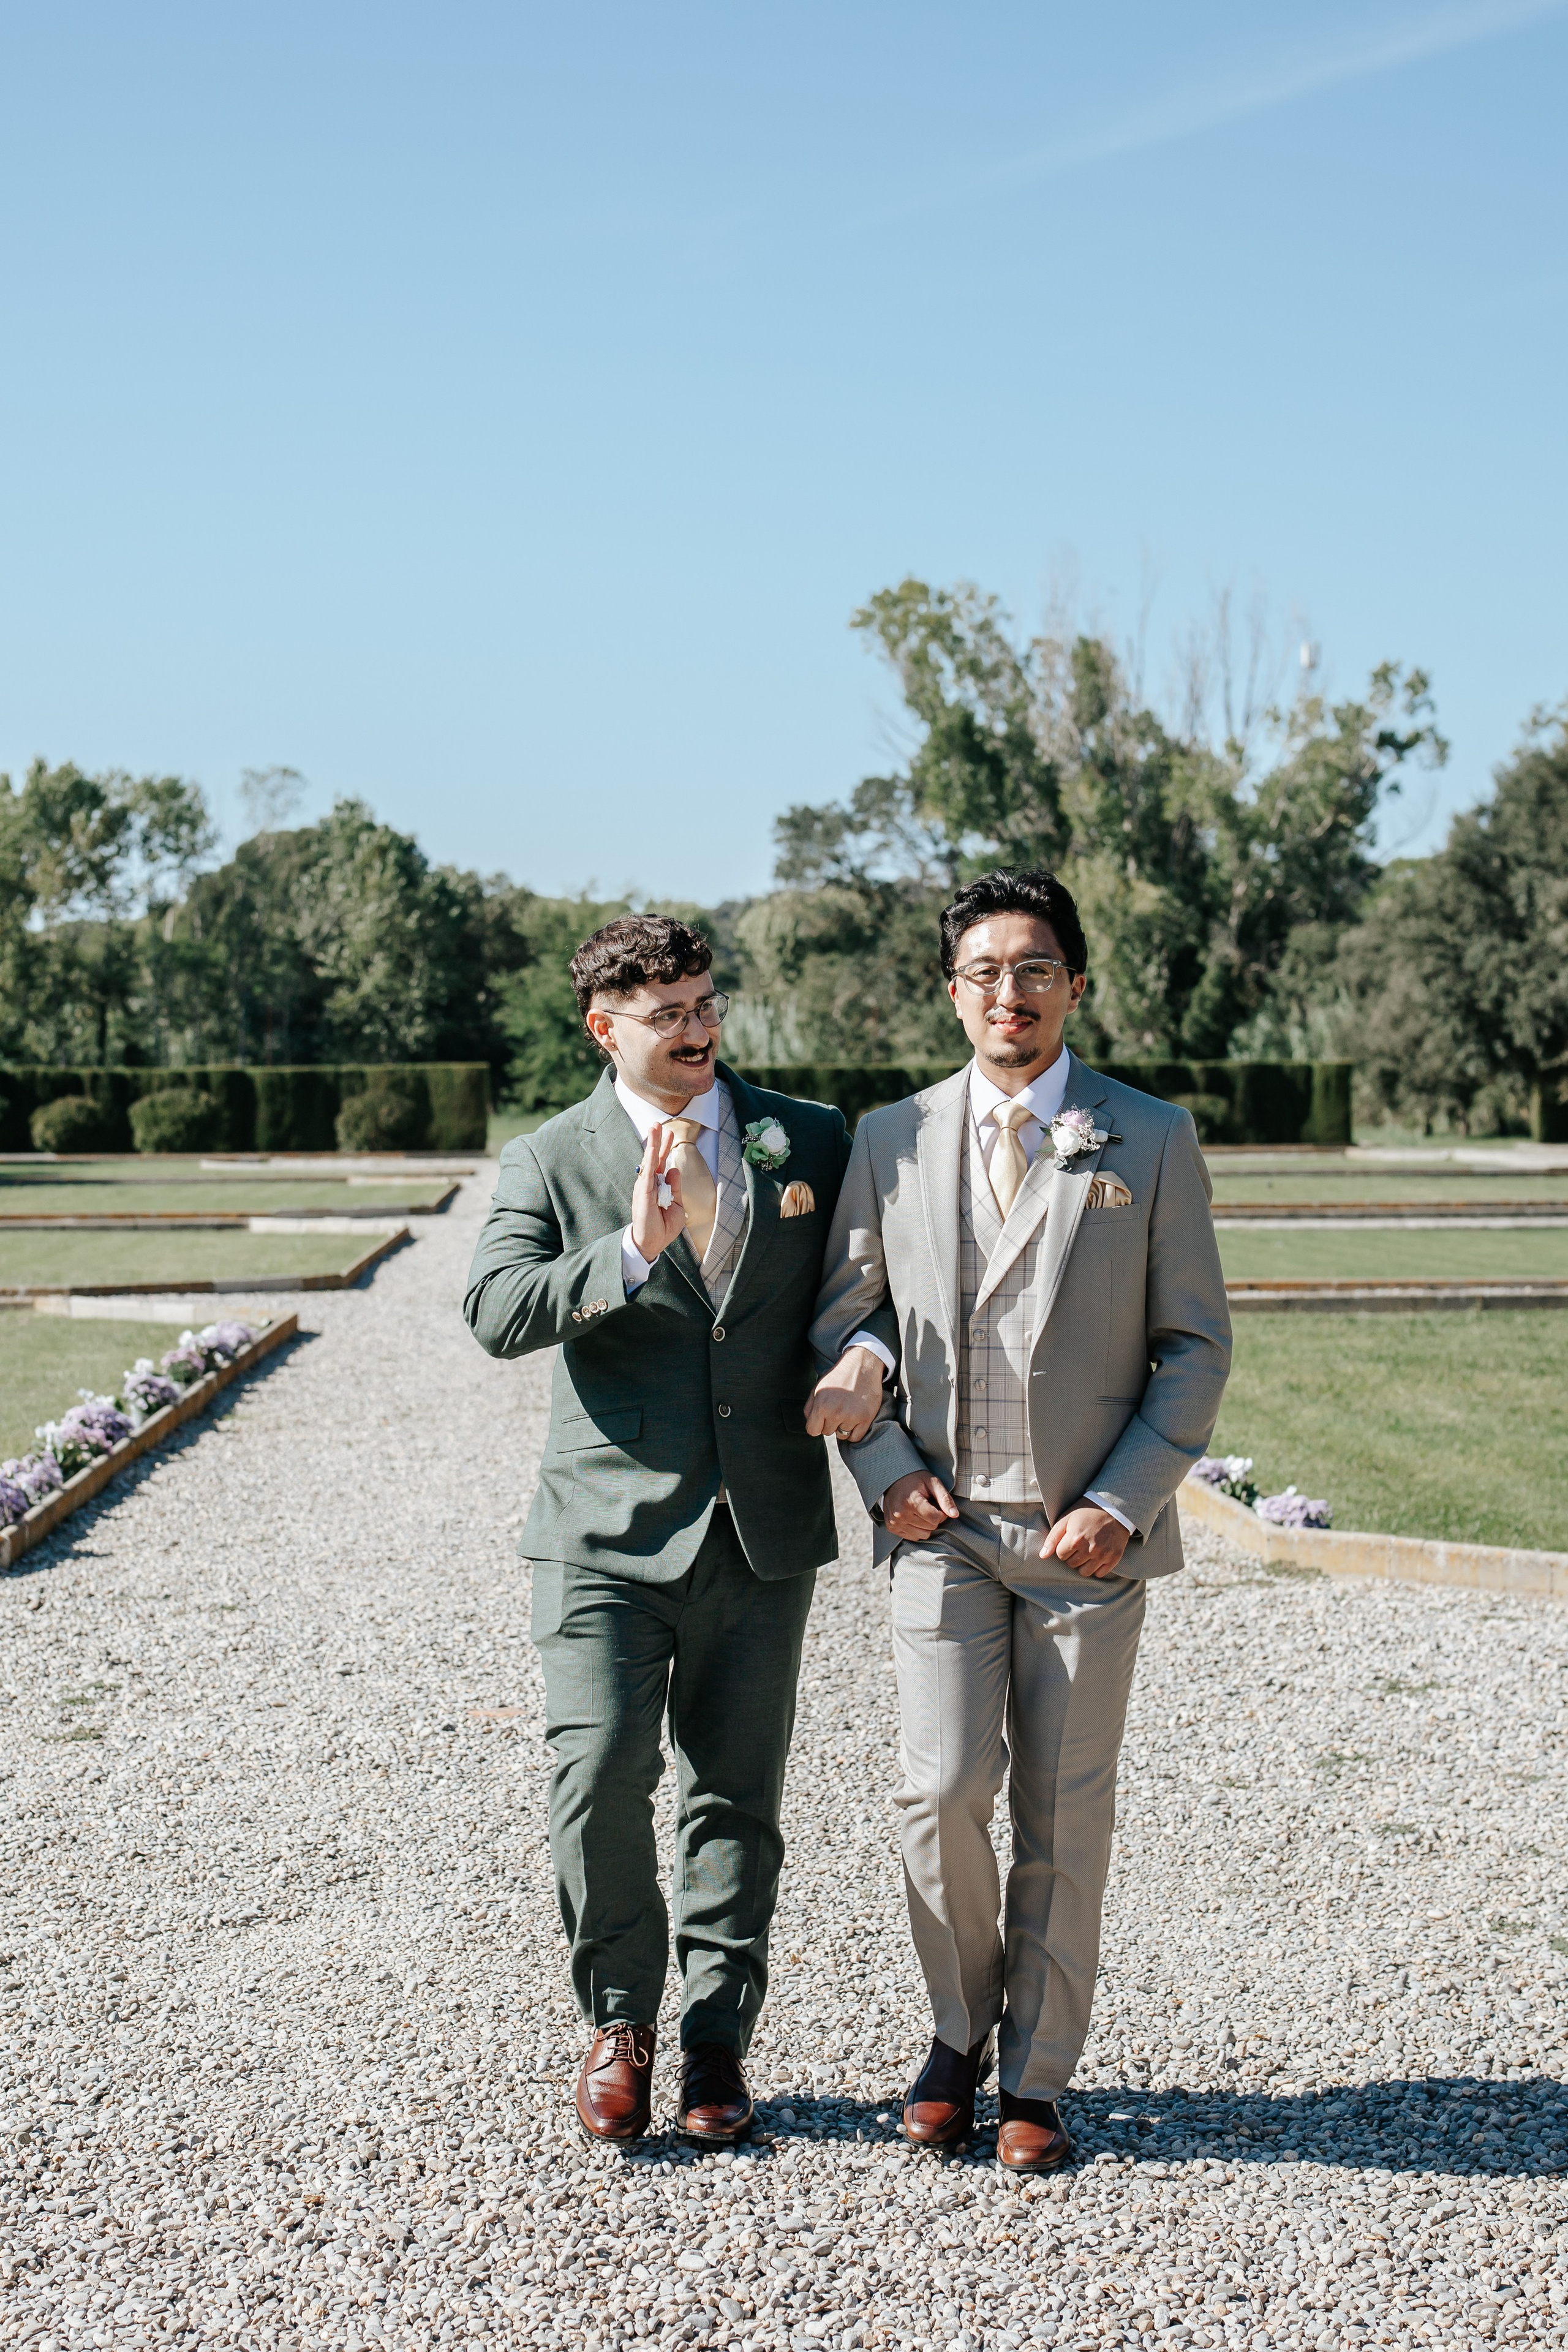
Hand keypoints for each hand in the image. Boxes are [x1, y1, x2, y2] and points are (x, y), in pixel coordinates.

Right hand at [630, 1122, 686, 1262]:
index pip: (662, 1164)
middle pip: (654, 1158)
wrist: (652, 1243)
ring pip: (649, 1161)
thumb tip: (674, 1169)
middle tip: (659, 1124)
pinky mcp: (643, 1193)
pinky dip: (650, 1159)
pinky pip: (647, 1173)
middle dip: (657, 1141)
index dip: (665, 1149)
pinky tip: (653, 1147)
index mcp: (658, 1187)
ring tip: (654, 1128)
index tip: (670, 1134)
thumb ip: (675, 1188)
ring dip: (652, 1144)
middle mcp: (650, 1185)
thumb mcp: (676, 1205)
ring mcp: (645, 1187)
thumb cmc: (663, 1227)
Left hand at [804, 1347, 884, 1442]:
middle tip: (838, 1408)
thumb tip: (810, 1423)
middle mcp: (836, 1413)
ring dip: (843, 1427)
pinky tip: (855, 1418)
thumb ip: (810, 1407)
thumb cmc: (838, 1376)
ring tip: (848, 1410)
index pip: (812, 1431)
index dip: (817, 1425)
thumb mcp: (818, 1388)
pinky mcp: (866, 1418)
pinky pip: (856, 1437)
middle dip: (831, 1423)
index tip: (823, 1418)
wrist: (862, 1366)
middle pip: (827, 1433)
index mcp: (821, 1406)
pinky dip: (855, 1432)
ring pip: (842, 1435)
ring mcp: (852, 1417)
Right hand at [882, 1470, 960, 1542]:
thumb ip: (945, 1498)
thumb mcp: (933, 1483)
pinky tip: (913, 1517)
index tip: (937, 1505)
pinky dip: (916, 1529)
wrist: (892, 1480)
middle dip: (933, 1518)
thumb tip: (955, 1515)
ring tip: (920, 1512)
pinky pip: (913, 1537)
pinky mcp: (892, 1528)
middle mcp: (901, 1514)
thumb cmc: (915, 1480)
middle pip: (931, 1528)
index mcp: (911, 1502)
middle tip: (927, 1506)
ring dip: (926, 1525)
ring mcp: (895, 1523)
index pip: (935, 1519)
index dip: (941, 1513)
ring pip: (923, 1535)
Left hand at [1041, 1499, 1131, 1578]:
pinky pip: (1100, 1574)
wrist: (1114, 1507)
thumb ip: (1052, 1538)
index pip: (1060, 1556)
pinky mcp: (1114, 1558)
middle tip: (1079, 1543)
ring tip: (1087, 1551)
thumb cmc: (1086, 1512)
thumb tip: (1042, 1556)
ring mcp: (1103, 1554)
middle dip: (1073, 1555)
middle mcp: (1090, 1549)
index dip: (1063, 1547)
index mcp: (1075, 1539)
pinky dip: (1097, 1567)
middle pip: (1072, 1564)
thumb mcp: (1066, 1519)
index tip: (1070, 1539)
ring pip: (1085, 1572)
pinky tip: (1097, 1555)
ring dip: (1083, 1564)